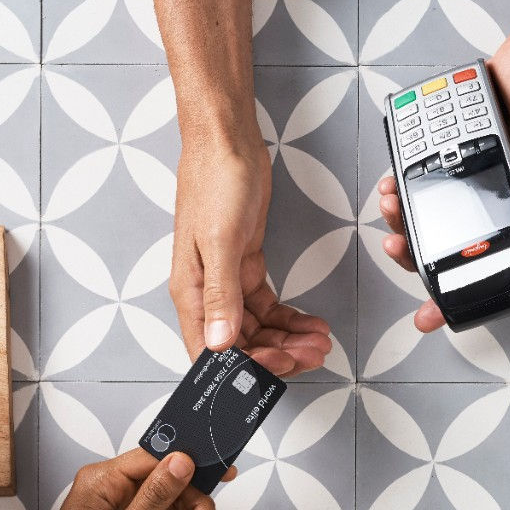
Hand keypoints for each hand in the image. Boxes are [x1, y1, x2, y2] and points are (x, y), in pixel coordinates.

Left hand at [9, 449, 220, 509]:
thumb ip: (155, 497)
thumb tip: (183, 460)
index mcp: (105, 479)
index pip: (158, 456)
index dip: (193, 462)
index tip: (224, 474)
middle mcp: (116, 486)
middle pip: (173, 480)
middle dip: (194, 507)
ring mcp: (126, 505)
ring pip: (175, 501)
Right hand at [170, 132, 332, 374]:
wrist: (228, 143)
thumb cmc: (214, 181)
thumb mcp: (220, 239)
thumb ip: (221, 294)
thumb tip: (219, 341)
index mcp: (191, 290)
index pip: (210, 351)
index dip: (244, 366)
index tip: (279, 364)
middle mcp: (207, 291)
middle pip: (240, 344)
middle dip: (277, 354)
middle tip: (311, 354)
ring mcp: (228, 280)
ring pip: (258, 328)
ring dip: (288, 339)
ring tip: (318, 341)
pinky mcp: (247, 266)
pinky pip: (268, 306)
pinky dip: (290, 319)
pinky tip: (310, 323)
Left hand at [378, 25, 509, 331]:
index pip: (490, 269)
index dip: (460, 295)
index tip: (432, 313)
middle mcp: (495, 208)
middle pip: (448, 249)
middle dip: (416, 258)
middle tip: (399, 251)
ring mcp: (469, 184)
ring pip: (427, 217)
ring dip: (403, 221)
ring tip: (394, 209)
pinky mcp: (451, 157)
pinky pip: (420, 179)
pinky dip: (402, 185)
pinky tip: (394, 183)